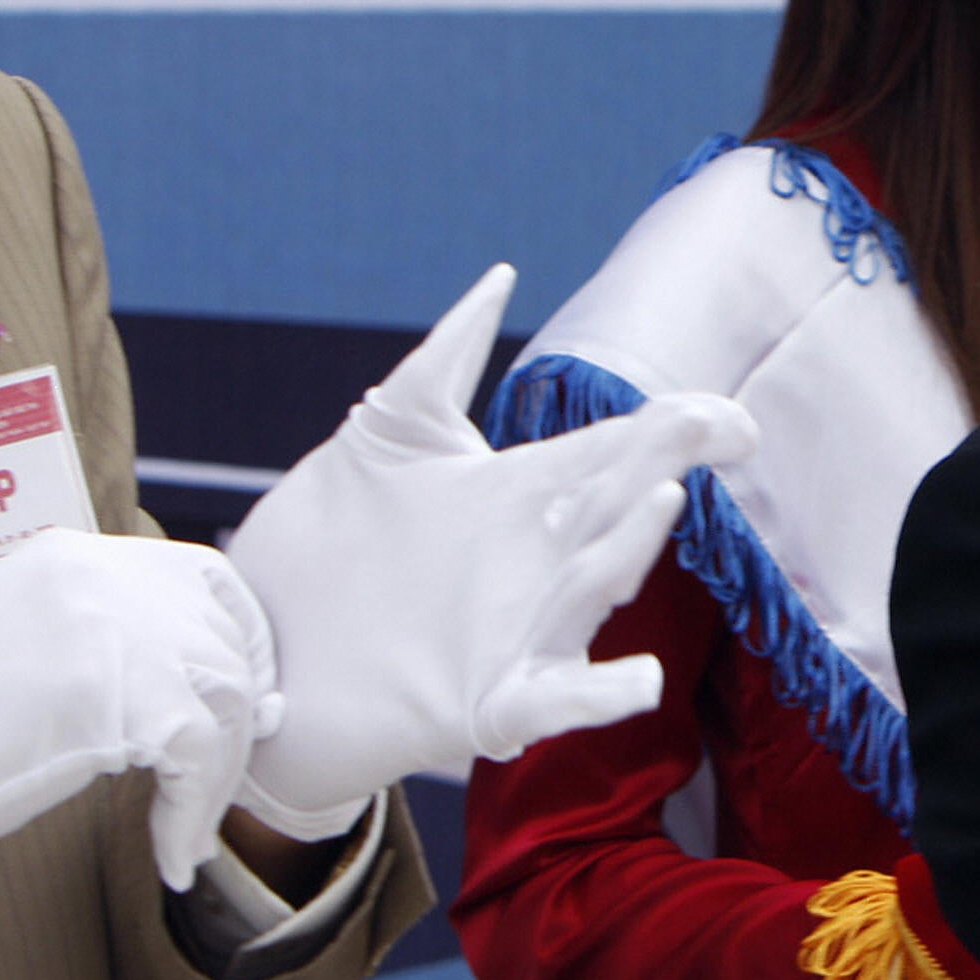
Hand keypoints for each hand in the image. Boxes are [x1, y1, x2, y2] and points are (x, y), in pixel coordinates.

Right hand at [0, 528, 281, 891]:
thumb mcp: (24, 639)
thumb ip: (106, 640)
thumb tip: (203, 680)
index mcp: (76, 558)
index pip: (201, 577)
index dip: (237, 638)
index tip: (244, 695)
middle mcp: (104, 577)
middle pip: (223, 638)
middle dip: (239, 712)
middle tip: (223, 774)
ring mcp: (114, 629)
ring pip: (223, 697)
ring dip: (215, 775)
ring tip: (186, 829)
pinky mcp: (118, 695)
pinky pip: (196, 754)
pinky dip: (192, 812)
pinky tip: (172, 856)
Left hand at [223, 264, 759, 837]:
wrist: (249, 646)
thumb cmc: (323, 545)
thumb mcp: (389, 434)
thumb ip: (447, 357)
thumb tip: (503, 275)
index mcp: (525, 498)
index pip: (621, 452)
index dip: (680, 431)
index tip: (729, 419)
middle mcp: (538, 565)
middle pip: (618, 511)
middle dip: (662, 468)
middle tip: (710, 431)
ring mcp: (519, 635)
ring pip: (592, 592)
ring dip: (628, 552)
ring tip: (657, 501)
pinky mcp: (486, 704)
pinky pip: (556, 703)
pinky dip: (600, 697)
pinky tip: (640, 680)